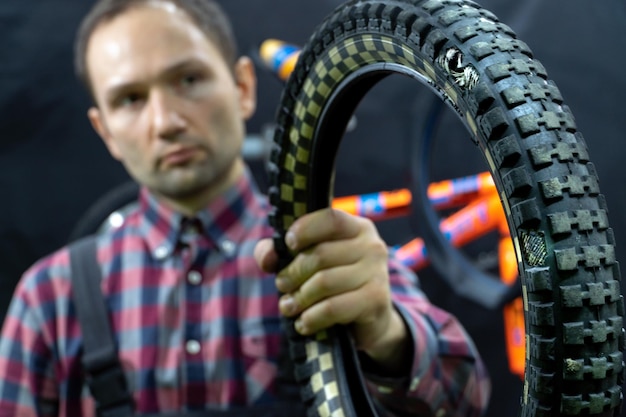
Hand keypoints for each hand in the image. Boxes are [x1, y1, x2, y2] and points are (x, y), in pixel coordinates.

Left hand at [255, 208, 410, 370]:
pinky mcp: (375, 300)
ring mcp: (376, 273)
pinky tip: (303, 323)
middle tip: (282, 285)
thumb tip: (268, 258)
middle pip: (320, 255)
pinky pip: (332, 308)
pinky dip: (311, 318)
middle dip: (293, 273)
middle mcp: (372, 246)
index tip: (288, 244)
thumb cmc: (335, 283)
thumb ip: (279, 252)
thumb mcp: (308, 262)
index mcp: (357, 228)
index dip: (305, 229)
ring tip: (288, 306)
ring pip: (324, 282)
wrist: (371, 320)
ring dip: (299, 298)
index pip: (330, 219)